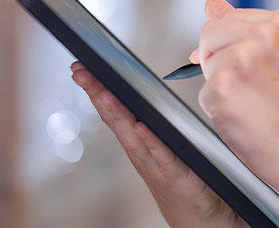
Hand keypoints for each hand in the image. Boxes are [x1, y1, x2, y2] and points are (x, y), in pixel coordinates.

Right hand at [71, 62, 245, 227]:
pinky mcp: (177, 177)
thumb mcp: (166, 143)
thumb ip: (157, 118)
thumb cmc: (183, 175)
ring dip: (117, 113)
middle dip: (97, 93)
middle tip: (81, 71)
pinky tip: (142, 127)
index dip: (97, 88)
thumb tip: (151, 87)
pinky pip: (163, 157)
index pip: (114, 109)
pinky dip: (151, 142)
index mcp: (139, 140)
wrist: (197, 216)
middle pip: (116, 118)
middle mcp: (141, 152)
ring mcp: (156, 166)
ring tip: (104, 91)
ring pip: (133, 135)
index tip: (81, 67)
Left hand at [190, 0, 278, 184]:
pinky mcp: (223, 86)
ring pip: (207, 64)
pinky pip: (204, 93)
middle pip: (211, 32)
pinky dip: (219, 110)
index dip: (231, 44)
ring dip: (222, 86)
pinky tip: (246, 117)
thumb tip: (211, 3)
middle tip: (252, 87)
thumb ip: (246, 29)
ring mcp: (242, 58)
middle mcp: (264, 33)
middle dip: (220, 60)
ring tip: (255, 103)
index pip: (232, 18)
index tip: (249, 67)